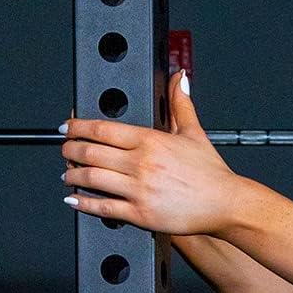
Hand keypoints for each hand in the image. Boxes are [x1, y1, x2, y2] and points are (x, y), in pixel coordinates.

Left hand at [60, 69, 238, 234]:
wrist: (227, 205)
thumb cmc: (212, 174)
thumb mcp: (194, 133)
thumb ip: (180, 103)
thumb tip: (179, 77)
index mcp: (150, 140)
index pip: (101, 129)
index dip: (76, 127)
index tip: (67, 128)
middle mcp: (141, 163)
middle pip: (90, 152)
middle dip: (70, 150)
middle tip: (65, 151)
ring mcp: (140, 190)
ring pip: (92, 179)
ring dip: (73, 175)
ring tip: (68, 174)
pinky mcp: (142, 214)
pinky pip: (104, 207)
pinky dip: (84, 203)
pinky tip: (74, 200)